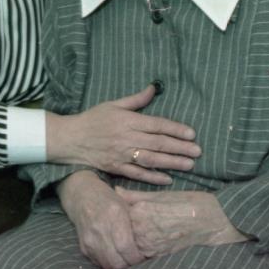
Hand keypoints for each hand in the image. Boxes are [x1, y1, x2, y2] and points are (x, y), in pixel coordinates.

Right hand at [46, 85, 201, 184]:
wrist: (70, 139)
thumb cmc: (93, 119)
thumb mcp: (113, 104)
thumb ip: (136, 99)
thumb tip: (154, 88)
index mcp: (127, 120)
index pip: (156, 125)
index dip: (175, 129)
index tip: (192, 134)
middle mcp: (126, 138)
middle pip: (158, 143)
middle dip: (180, 148)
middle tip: (198, 151)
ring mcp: (121, 154)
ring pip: (151, 159)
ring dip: (171, 162)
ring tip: (189, 164)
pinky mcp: (116, 168)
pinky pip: (137, 174)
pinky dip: (153, 177)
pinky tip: (167, 179)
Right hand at [59, 171, 145, 268]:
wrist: (83, 196)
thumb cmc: (109, 199)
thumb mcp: (126, 204)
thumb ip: (135, 224)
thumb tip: (148, 244)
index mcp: (114, 215)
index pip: (125, 246)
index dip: (136, 256)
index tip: (143, 256)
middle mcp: (100, 228)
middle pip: (116, 260)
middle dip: (129, 264)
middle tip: (136, 259)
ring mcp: (89, 239)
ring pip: (108, 265)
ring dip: (119, 266)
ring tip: (126, 258)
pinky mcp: (84, 247)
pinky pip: (99, 263)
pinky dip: (109, 263)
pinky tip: (115, 256)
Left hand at [115, 188, 250, 257]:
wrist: (212, 220)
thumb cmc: (189, 203)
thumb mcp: (160, 195)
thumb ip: (136, 196)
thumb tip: (116, 191)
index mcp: (140, 209)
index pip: (116, 213)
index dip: (112, 213)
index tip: (109, 211)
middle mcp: (141, 228)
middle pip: (118, 231)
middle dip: (115, 229)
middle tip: (113, 226)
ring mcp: (148, 244)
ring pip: (126, 245)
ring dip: (124, 241)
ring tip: (127, 235)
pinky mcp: (156, 254)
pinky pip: (139, 255)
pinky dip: (135, 250)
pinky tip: (138, 245)